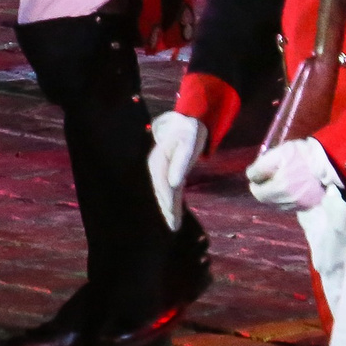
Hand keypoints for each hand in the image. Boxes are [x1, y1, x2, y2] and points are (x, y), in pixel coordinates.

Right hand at [148, 109, 204, 228]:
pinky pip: (167, 186)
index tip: (173, 222)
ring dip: (168, 206)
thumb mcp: (189, 144)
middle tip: (173, 227)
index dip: (169, 206)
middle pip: (161, 192)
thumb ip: (181, 163)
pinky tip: (174, 207)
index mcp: (159, 161)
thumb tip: (174, 184)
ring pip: (163, 191)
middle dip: (167, 210)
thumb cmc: (190, 131)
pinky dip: (170, 198)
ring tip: (173, 222)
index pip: (164, 188)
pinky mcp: (165, 167)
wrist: (189, 118)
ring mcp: (159, 166)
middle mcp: (155, 165)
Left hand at [246, 140, 341, 212]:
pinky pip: (290, 206)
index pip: (258, 194)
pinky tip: (288, 189)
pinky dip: (285, 199)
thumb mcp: (278, 154)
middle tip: (266, 180)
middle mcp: (289, 199)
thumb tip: (251, 177)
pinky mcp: (309, 205)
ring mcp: (300, 204)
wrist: (329, 161)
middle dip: (263, 191)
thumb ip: (260, 167)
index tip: (258, 178)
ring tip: (278, 184)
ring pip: (278, 205)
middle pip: (267, 201)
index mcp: (281, 187)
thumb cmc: (302, 154)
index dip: (255, 185)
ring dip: (274, 196)